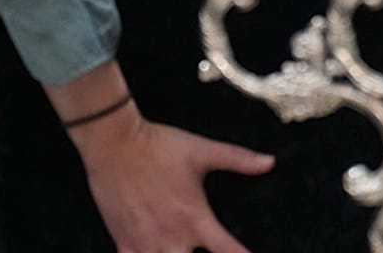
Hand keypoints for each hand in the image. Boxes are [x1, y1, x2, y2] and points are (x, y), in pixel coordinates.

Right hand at [71, 109, 272, 252]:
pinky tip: (151, 252)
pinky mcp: (124, 241)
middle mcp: (173, 237)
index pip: (229, 251)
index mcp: (196, 218)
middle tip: (199, 247)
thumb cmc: (156, 144)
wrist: (113, 141)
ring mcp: (146, 242)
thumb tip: (269, 161)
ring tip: (178, 250)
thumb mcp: (201, 150)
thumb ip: (238, 159)